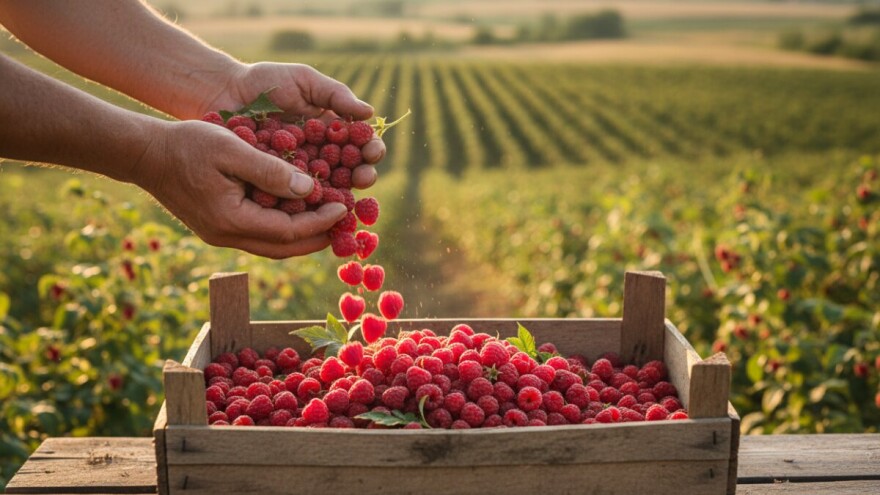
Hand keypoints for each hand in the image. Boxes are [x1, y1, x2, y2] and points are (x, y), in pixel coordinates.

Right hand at [134, 119, 347, 258]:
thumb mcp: (232, 148)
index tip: (343, 207)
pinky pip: (257, 234)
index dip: (320, 222)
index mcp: (231, 221)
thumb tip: (308, 189)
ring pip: (270, 246)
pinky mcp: (217, 227)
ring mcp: (220, 234)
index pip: (288, 232)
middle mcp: (226, 236)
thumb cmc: (187, 144)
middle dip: (316, 238)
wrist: (144, 153)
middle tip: (343, 224)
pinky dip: (281, 228)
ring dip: (300, 236)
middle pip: (283, 249)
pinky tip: (296, 212)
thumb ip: (270, 170)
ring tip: (327, 221)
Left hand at [204, 62, 385, 188]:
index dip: (371, 150)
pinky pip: (295, 199)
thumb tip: (369, 113)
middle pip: (351, 172)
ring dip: (339, 195)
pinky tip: (313, 206)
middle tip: (363, 177)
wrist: (224, 93)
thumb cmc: (266, 82)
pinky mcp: (277, 186)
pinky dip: (306, 204)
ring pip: (328, 190)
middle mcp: (322, 156)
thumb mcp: (303, 80)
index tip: (373, 152)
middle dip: (362, 176)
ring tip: (343, 194)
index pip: (362, 145)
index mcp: (334, 132)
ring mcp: (300, 173)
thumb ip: (335, 94)